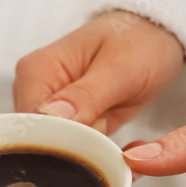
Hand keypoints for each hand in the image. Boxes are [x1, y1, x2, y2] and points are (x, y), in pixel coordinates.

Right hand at [13, 11, 183, 133]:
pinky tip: (111, 130)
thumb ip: (86, 95)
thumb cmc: (138, 41)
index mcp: (35, 72)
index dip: (61, 139)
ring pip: (58, 149)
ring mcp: (50, 108)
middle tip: (107, 121)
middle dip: (76, 145)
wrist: (154, 37)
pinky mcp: (69, 121)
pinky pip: (73, 148)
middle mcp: (35, 92)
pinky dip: (95, 148)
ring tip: (110, 119)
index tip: (96, 127)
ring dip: (88, 148)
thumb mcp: (119, 68)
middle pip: (41, 142)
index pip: (31, 125)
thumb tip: (52, 117)